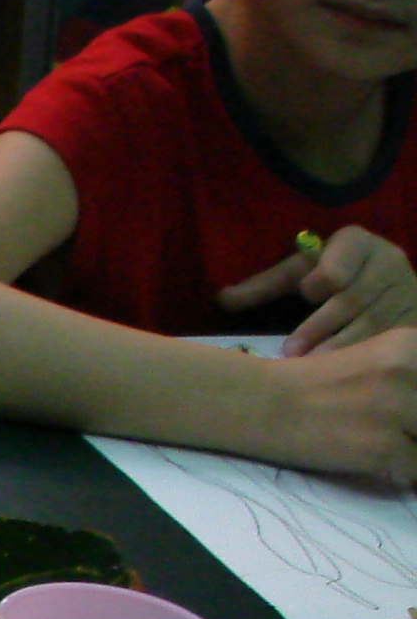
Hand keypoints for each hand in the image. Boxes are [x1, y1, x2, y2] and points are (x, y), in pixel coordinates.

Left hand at [220, 227, 416, 354]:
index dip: (321, 280)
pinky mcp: (415, 317)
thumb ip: (265, 286)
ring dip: (341, 348)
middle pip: (354, 298)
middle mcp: (389, 261)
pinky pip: (392, 340)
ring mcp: (407, 290)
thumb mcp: (299, 272)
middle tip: (292, 352)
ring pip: (374, 323)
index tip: (307, 294)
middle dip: (321, 326)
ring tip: (312, 369)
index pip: (338, 262)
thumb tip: (221, 299)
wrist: (384, 282)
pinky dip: (366, 359)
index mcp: (356, 243)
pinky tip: (345, 375)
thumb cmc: (328, 275)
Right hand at [255, 327, 416, 478]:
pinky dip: (403, 475)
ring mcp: (398, 408)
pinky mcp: (383, 445)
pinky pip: (415, 471)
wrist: (259, 404)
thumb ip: (406, 381)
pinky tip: (383, 467)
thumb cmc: (309, 387)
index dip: (416, 410)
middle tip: (399, 435)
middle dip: (416, 429)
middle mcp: (410, 370)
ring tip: (393, 451)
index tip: (406, 420)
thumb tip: (415, 410)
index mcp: (410, 347)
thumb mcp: (373, 365)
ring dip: (412, 450)